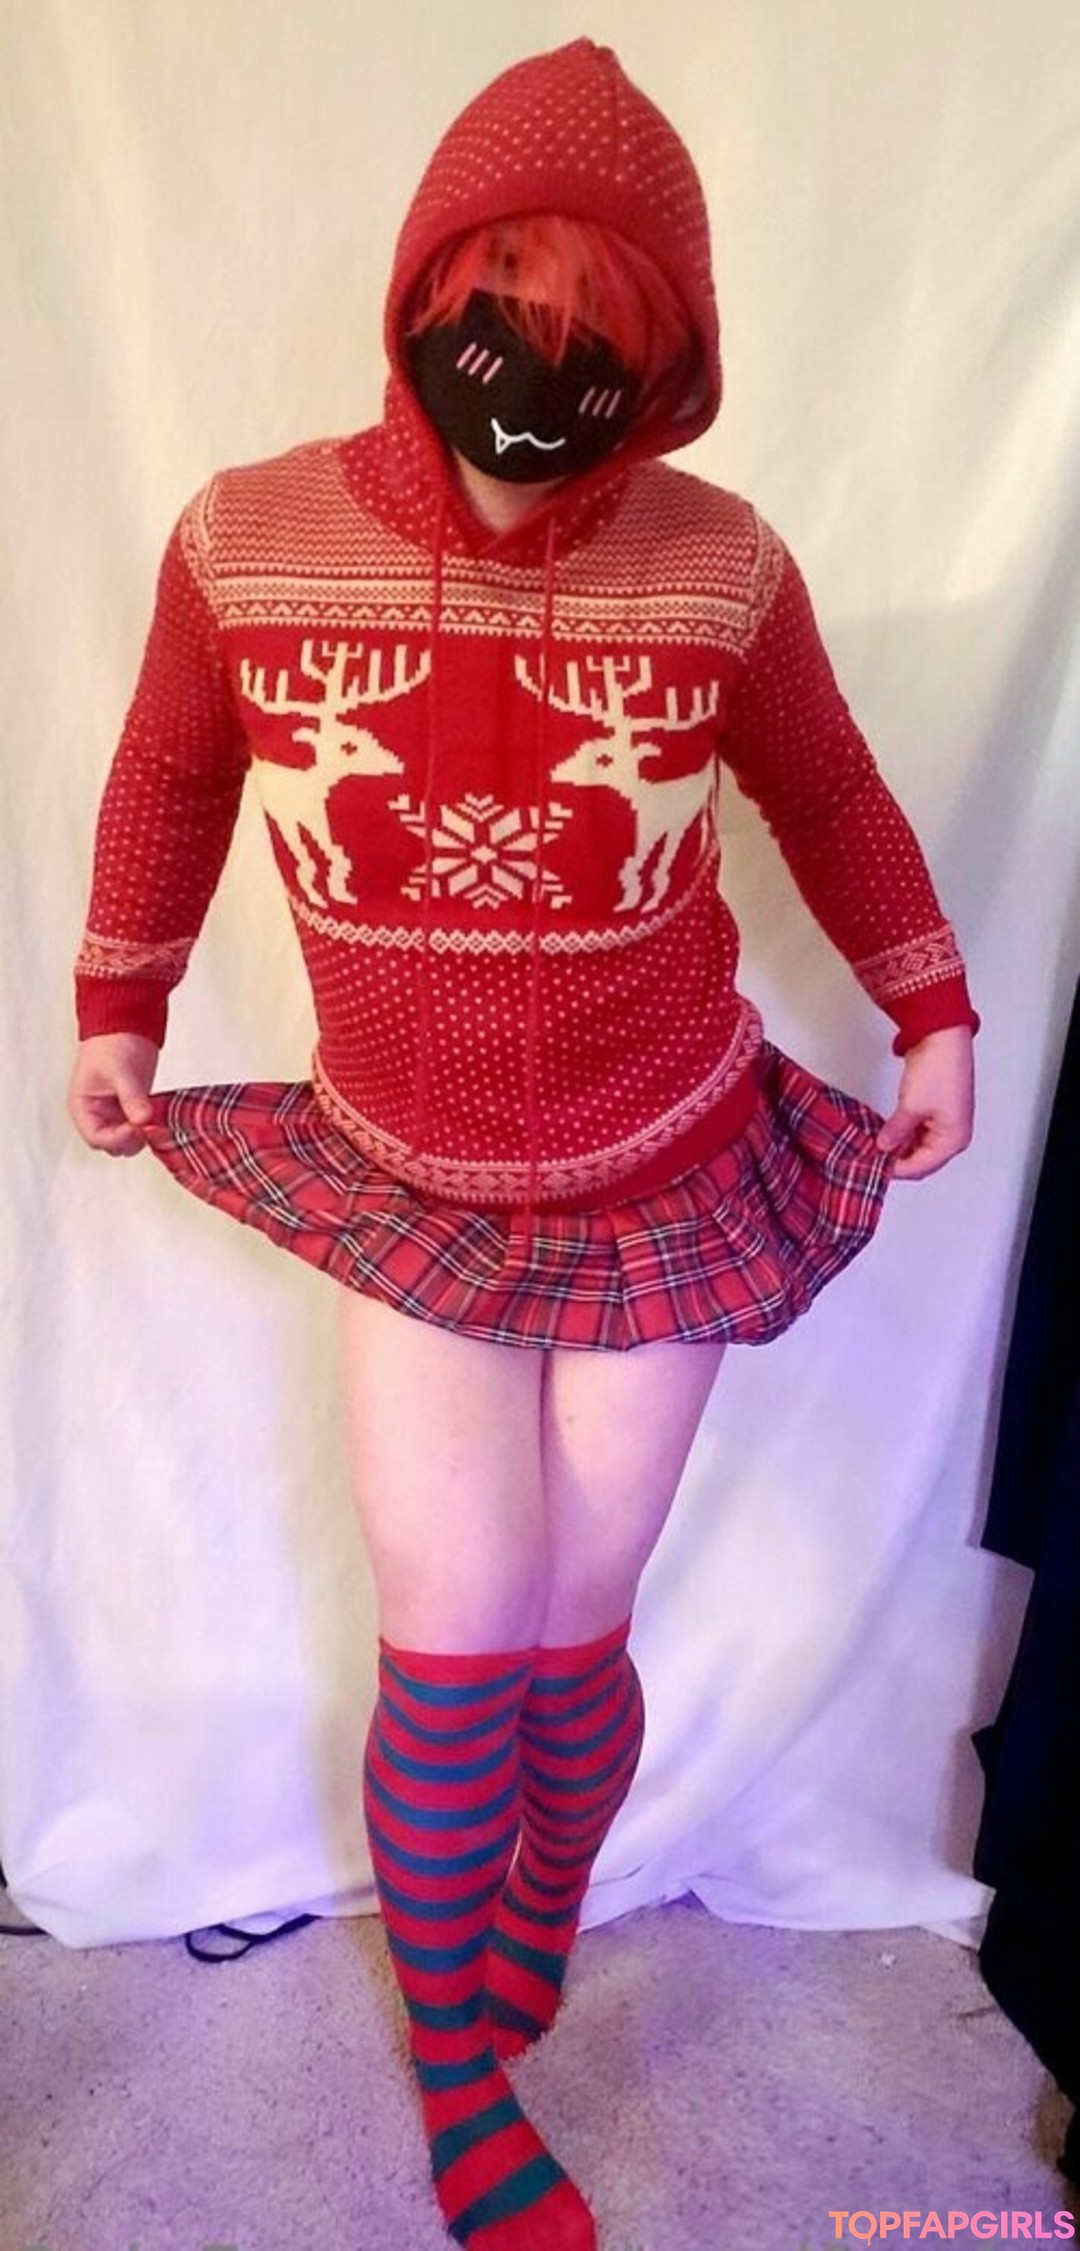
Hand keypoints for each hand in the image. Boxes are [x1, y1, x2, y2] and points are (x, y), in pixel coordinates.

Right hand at [67, 1032, 159, 1156]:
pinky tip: (161, 1118)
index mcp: (83, 1106)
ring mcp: (115, 1113)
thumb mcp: (120, 1071)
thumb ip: (131, 1098)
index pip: (96, 1138)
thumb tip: (143, 1120)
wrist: (125, 1024)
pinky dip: (151, 1127)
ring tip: (158, 1121)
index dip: (117, 1138)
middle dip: (132, 1139)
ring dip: (144, 1135)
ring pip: (129, 1140)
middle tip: (151, 1126)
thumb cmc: (110, 1042)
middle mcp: (97, 1114)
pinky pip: (141, 1128)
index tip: (137, 1128)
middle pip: (114, 1144)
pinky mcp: (132, 1108)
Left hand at [875, 1025, 974, 1180]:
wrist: (942, 1037)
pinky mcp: (936, 1109)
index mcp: (954, 1139)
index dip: (897, 1169)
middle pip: (922, 1159)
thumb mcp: (911, 1107)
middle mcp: (954, 1133)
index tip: (875, 1167)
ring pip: (919, 1145)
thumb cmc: (940, 1069)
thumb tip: (884, 1146)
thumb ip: (895, 1132)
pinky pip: (918, 1130)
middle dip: (898, 1159)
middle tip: (873, 1158)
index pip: (922, 1167)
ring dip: (899, 1146)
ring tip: (877, 1146)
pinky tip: (887, 1134)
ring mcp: (945, 1121)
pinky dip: (903, 1133)